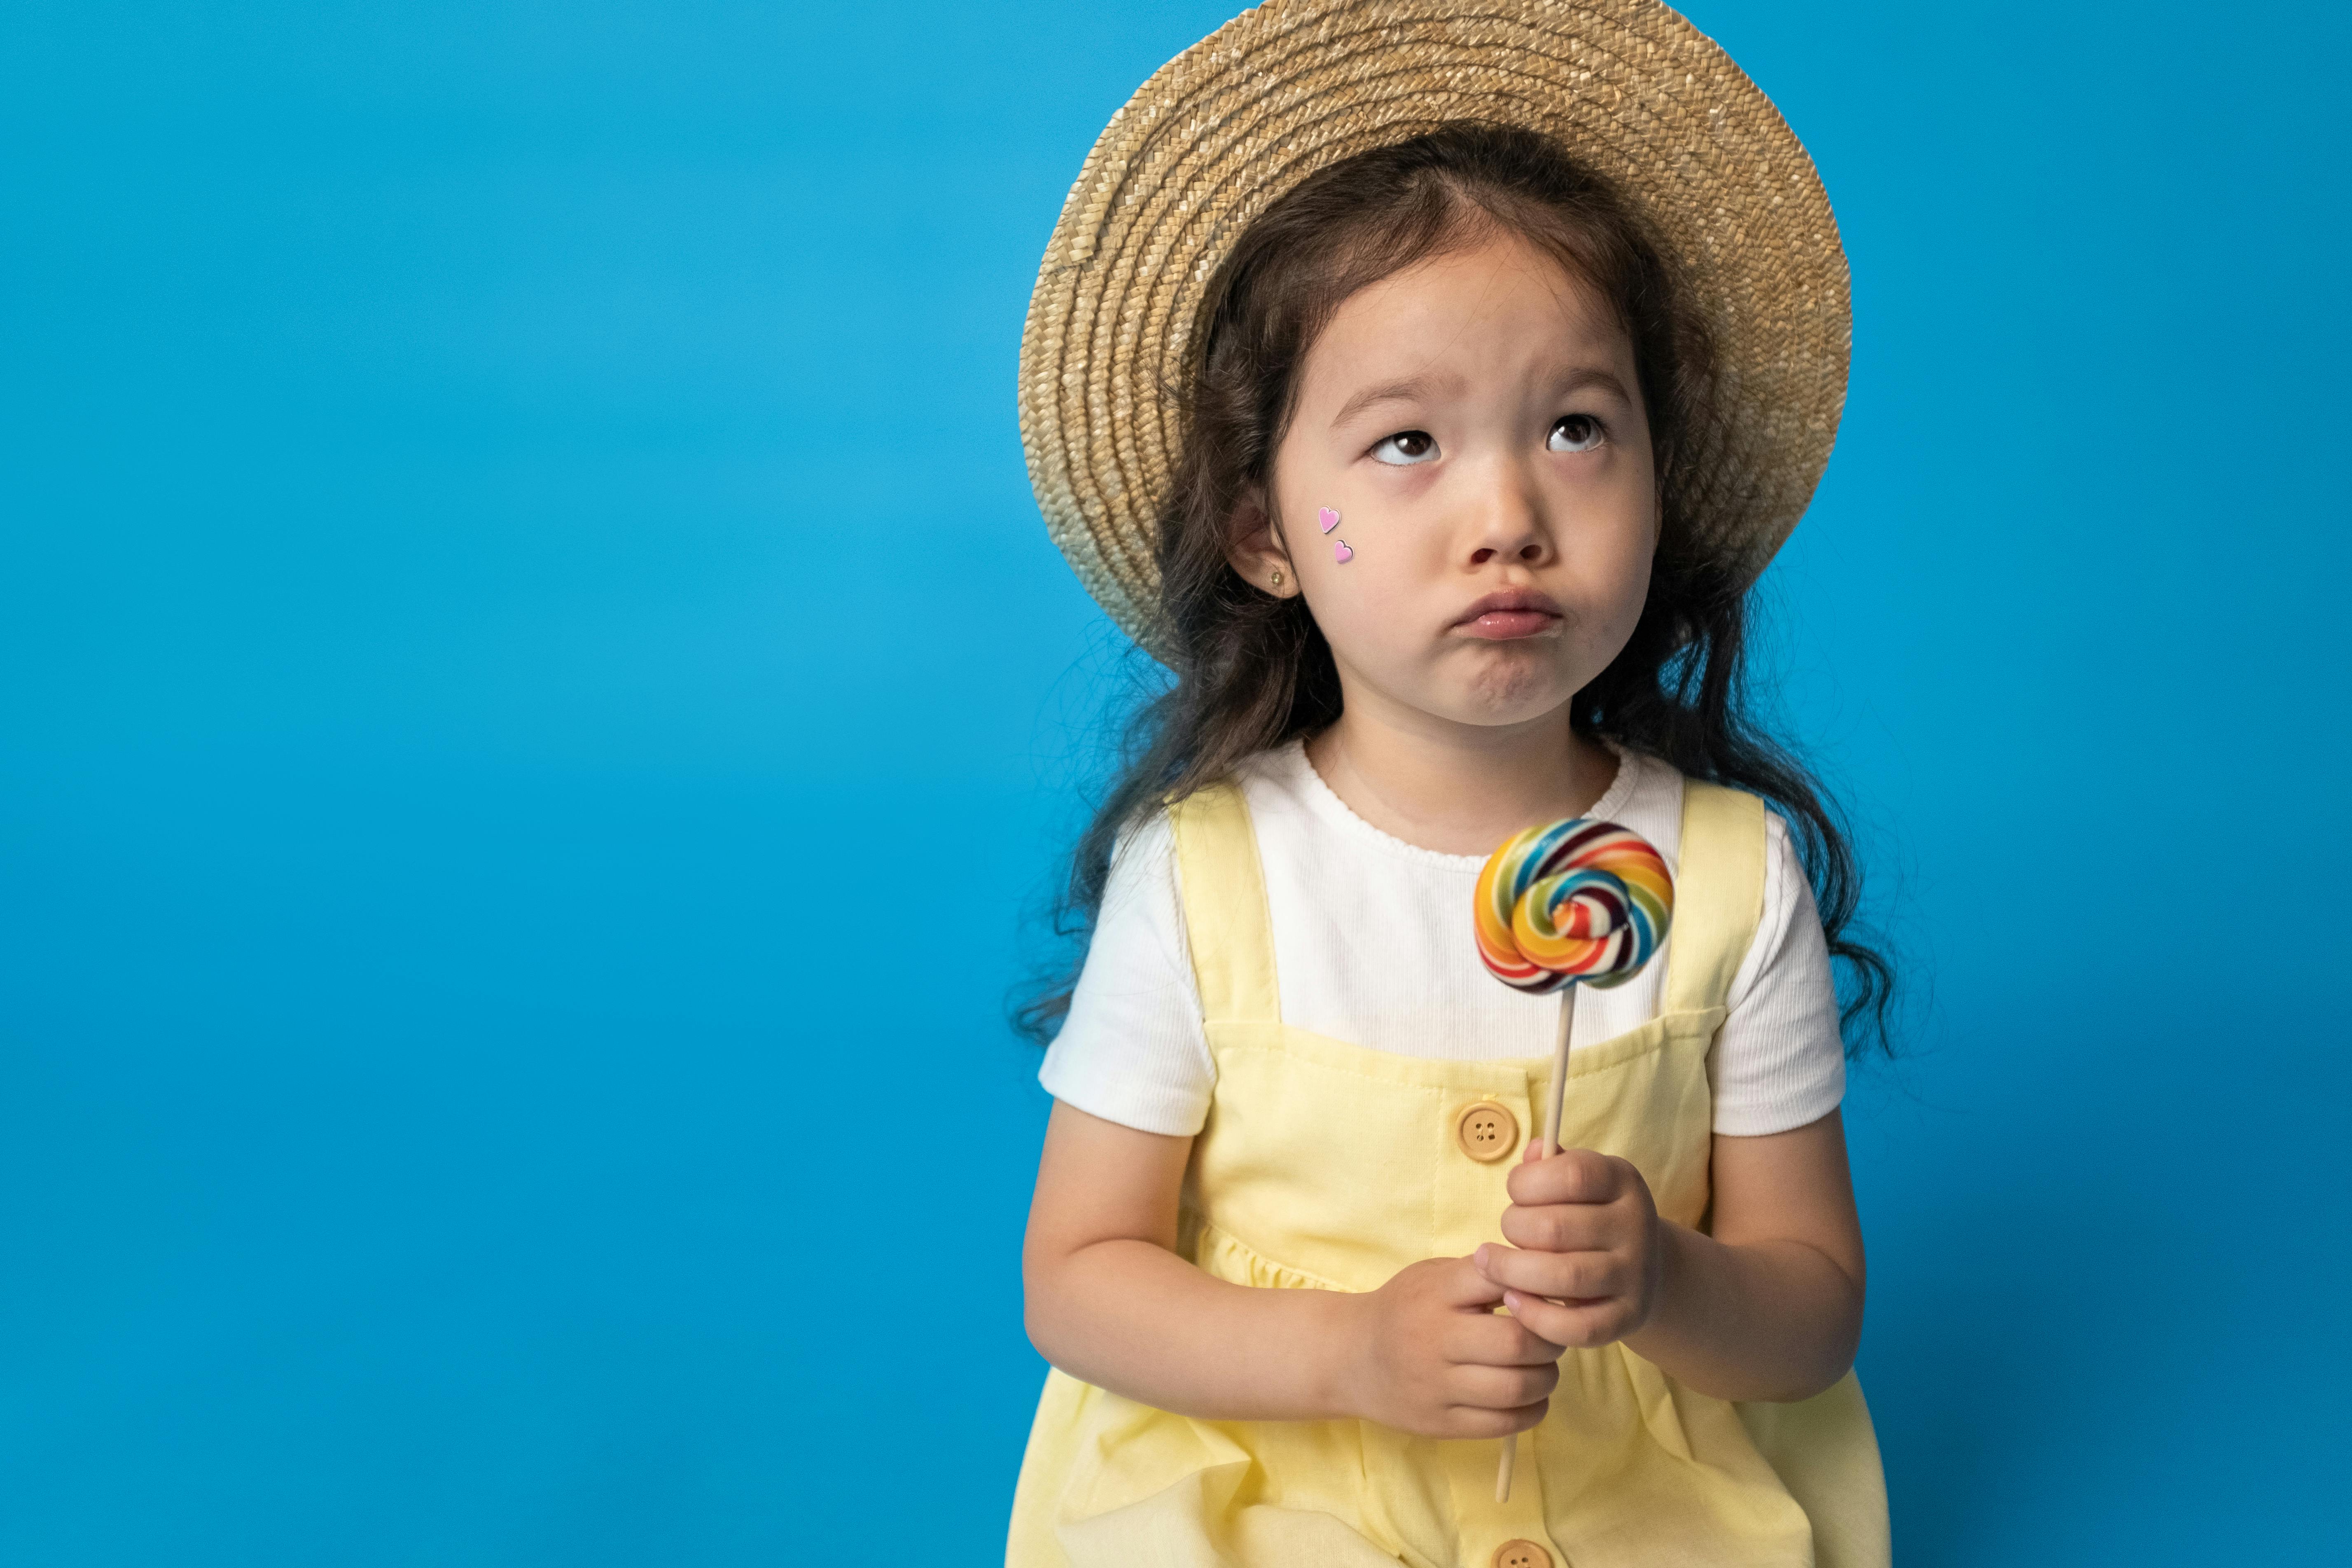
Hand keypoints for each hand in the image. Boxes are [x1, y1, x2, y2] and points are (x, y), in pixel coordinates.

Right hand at [1335, 1256, 1561, 1437]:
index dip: (1535, 1289)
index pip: (1501, 1282)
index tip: (1540, 1297)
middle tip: (1551, 1339)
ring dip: (1546, 1378)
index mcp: (1436, 1293)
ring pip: (1517, 1387)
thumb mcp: (1434, 1276)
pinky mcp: (1441, 1424)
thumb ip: (1483, 1274)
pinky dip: (1532, 1410)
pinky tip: (1529, 1397)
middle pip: (1517, 1343)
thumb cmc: (1406, 1309)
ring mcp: (1437, 1386)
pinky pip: (1505, 1424)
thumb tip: (1545, 1279)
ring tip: (1542, 1368)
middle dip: (1549, 1341)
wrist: (1350, 1358)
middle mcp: (1435, 1339)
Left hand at [1474, 1143, 1663, 1350]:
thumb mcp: (1580, 1182)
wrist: (1642, 1268)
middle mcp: (1636, 1225)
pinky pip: (1578, 1326)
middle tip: (1504, 1232)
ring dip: (1513, 1272)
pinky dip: (1536, 1316)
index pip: (1572, 1174)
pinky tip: (1513, 1300)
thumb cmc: (1590, 1216)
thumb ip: (1552, 1165)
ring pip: (1565, 1277)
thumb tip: (1533, 1152)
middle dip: (1513, 1228)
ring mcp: (1636, 1274)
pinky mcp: (1628, 1317)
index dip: (1528, 1182)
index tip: (1515, 1192)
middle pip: (1556, 1228)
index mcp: (1623, 1181)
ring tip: (1489, 1264)